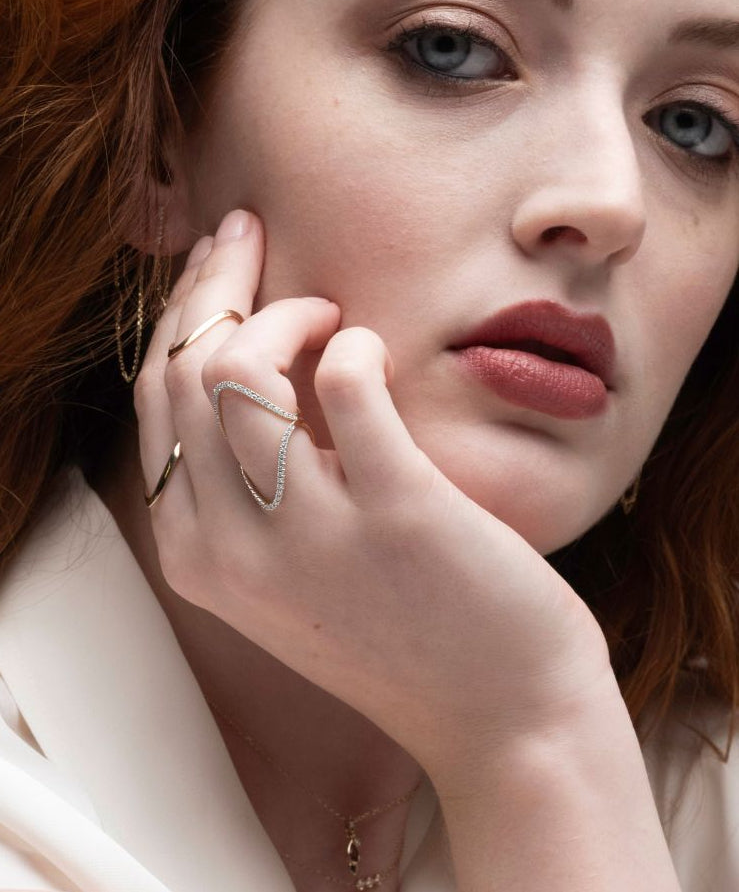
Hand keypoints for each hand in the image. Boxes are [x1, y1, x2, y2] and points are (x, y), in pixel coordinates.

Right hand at [136, 209, 611, 778]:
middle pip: (182, 371)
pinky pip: (346, 381)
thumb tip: (242, 352)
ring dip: (281, 308)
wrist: (503, 718)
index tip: (216, 265)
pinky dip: (357, 343)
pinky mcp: (394, 511)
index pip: (156, 401)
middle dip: (211, 281)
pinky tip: (378, 353)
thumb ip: (251, 482)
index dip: (180, 316)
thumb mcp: (293, 566)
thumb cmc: (405, 627)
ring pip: (235, 369)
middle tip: (249, 233)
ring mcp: (307, 536)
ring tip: (329, 311)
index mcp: (197, 555)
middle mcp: (230, 550)